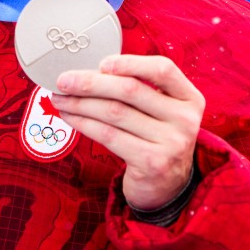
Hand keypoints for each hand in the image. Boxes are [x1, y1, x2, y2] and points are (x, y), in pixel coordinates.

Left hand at [52, 55, 204, 210]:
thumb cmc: (155, 138)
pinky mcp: (152, 162)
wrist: (168, 186)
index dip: (130, 62)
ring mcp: (170, 142)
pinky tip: (70, 118)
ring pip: (114, 112)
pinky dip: (84, 124)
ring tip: (60, 99)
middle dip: (90, 83)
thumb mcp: (160, 111)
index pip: (162, 69)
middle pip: (130, 90)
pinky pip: (109, 135)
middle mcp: (184, 119)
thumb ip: (139, 89)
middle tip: (63, 81)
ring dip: (80, 103)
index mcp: (189, 98)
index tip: (101, 63)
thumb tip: (88, 71)